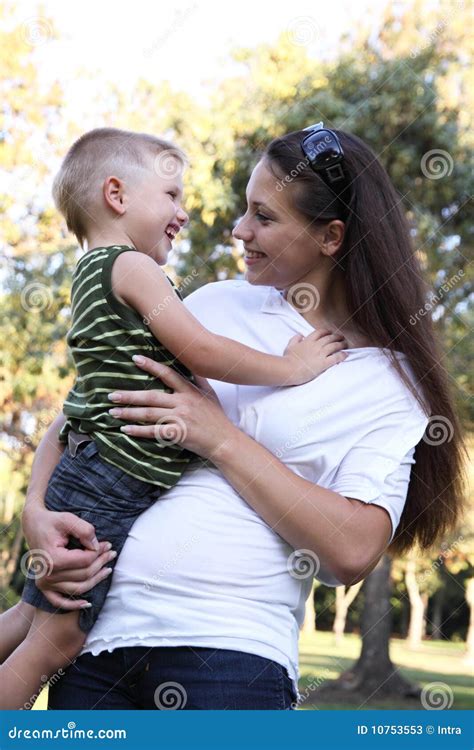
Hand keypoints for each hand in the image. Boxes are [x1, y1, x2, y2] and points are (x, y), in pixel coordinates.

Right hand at [21, 504, 114, 609]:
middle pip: (84, 575)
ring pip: (78, 588)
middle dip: (101, 563)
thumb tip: (97, 547)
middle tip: (112, 552)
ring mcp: (44, 583)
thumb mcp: (69, 519)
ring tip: (108, 569)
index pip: (85, 561)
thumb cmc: (52, 521)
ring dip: (96, 580)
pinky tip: (88, 603)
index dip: (100, 552)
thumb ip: (85, 531)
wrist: (33, 525)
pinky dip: (73, 605)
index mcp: (53, 559)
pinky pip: (59, 601)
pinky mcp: (43, 586)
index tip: (108, 544)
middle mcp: (47, 575)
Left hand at [107, 356, 236, 458]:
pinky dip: (139, 431)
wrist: (224, 440)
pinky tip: (126, 429)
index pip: (167, 374)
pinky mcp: (178, 433)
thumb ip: (199, 380)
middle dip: (130, 395)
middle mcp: (184, 402)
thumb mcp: (210, 394)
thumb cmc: (216, 418)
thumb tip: (192, 365)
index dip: (151, 365)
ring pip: (149, 413)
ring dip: (129, 413)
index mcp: (189, 391)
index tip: (135, 359)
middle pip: (151, 396)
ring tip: (113, 412)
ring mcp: (181, 418)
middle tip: (112, 395)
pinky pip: (154, 431)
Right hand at [283, 329, 347, 383]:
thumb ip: (295, 339)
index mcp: (308, 340)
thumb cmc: (288, 359)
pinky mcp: (323, 363)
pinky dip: (342, 355)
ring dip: (341, 344)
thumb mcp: (290, 346)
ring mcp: (320, 354)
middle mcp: (316, 345)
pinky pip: (336, 357)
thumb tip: (300, 335)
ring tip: (345, 344)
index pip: (320, 332)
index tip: (330, 332)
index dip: (326, 331)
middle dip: (337, 337)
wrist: (289, 369)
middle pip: (329, 338)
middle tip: (341, 337)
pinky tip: (345, 355)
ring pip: (334, 346)